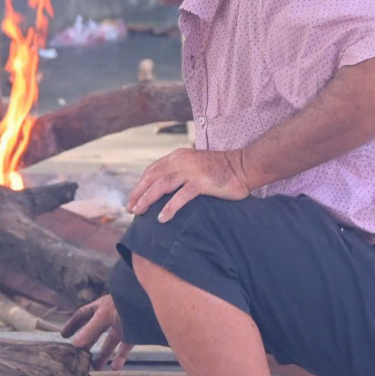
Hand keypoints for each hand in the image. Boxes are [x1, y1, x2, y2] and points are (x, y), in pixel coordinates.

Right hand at [62, 294, 129, 368]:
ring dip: (103, 355)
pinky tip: (115, 368)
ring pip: (109, 343)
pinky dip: (119, 358)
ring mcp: (121, 326)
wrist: (150, 304)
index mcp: (101, 307)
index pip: (82, 315)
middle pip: (95, 332)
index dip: (73, 324)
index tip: (64, 335)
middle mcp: (110, 317)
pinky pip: (124, 348)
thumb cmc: (125, 305)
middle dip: (87, 344)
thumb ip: (90, 331)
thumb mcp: (104, 316)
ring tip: (95, 367)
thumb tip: (75, 344)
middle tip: (78, 356)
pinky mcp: (133, 335)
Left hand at [126, 148, 254, 220]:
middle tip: (130, 209)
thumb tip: (165, 188)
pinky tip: (162, 219)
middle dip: (138, 194)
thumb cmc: (222, 170)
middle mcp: (181, 161)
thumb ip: (181, 172)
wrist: (245, 166)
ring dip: (147, 199)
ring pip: (161, 185)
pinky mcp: (201, 182)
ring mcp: (191, 171)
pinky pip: (180, 196)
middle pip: (152, 178)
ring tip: (138, 212)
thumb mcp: (196, 166)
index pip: (152, 170)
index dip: (141, 184)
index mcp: (178, 157)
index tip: (133, 198)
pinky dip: (169, 208)